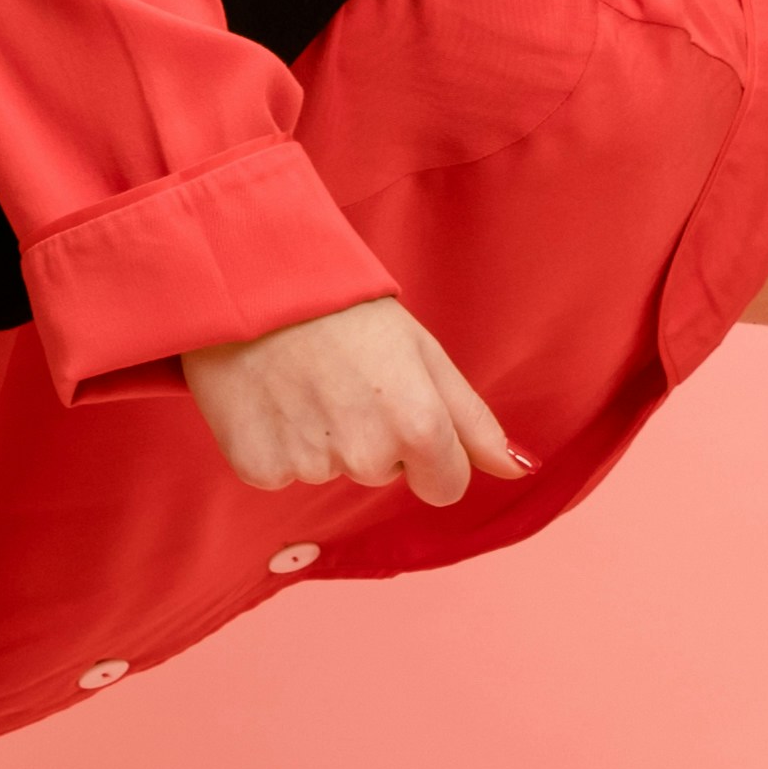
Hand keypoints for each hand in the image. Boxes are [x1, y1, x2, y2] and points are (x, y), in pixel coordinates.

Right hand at [175, 295, 533, 506]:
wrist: (249, 281)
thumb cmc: (345, 309)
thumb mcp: (424, 352)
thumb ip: (473, 420)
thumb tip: (518, 470)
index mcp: (417, 428)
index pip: (445, 487)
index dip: (429, 452)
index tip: (400, 410)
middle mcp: (366, 457)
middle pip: (383, 475)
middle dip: (370, 437)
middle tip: (343, 379)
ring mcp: (310, 466)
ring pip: (331, 472)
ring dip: (322, 438)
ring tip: (303, 380)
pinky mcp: (258, 468)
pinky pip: (282, 472)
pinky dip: (277, 442)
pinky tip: (271, 397)